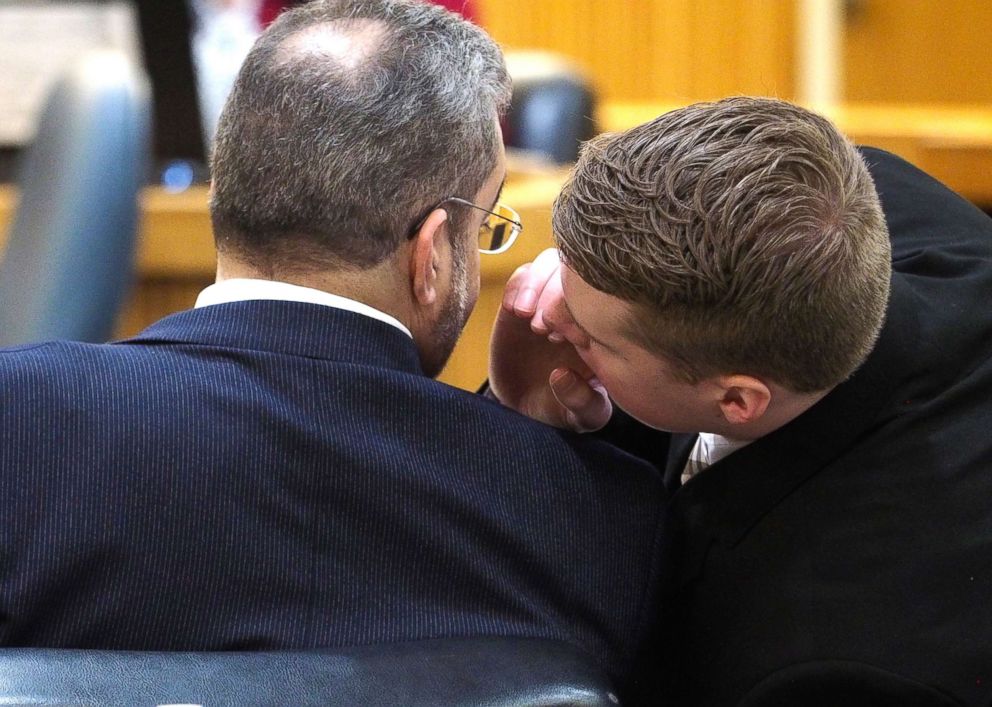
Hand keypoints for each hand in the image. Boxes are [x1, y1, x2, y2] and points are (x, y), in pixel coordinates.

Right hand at [488, 249, 612, 431]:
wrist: (525, 405)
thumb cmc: (562, 408)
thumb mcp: (581, 417)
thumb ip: (582, 403)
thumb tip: (562, 376)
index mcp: (604, 328)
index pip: (609, 293)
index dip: (589, 309)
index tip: (573, 340)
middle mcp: (580, 307)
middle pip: (580, 269)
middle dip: (558, 294)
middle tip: (544, 330)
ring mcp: (550, 299)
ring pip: (551, 263)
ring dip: (536, 285)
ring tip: (525, 315)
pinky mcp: (521, 299)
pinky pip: (523, 273)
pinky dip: (518, 285)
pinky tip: (513, 311)